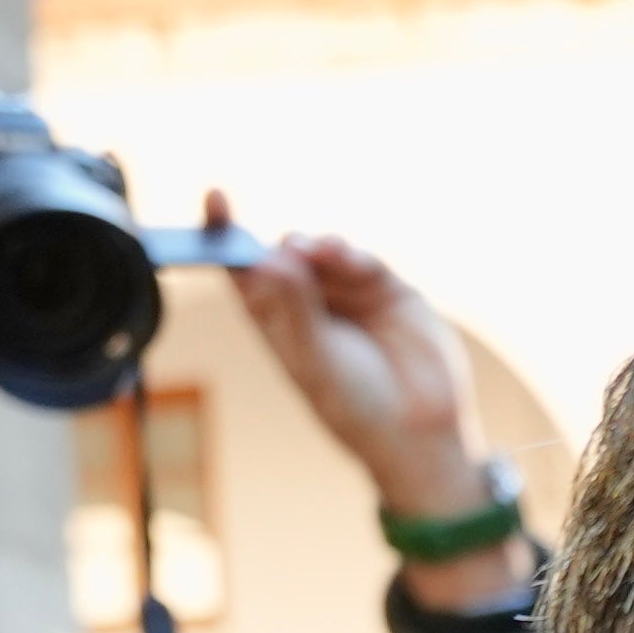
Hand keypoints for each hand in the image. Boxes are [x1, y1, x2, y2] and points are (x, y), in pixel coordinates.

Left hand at [210, 210, 524, 604]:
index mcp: (278, 322)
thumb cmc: (355, 407)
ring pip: (322, 252)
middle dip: (279, 244)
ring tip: (315, 253)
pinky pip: (361, 260)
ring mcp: (349, 293)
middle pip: (282, 255)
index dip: (224, 238)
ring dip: (315, 248)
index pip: (243, 272)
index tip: (215, 200)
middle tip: (285, 248)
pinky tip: (343, 256)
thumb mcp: (316, 364)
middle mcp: (310, 302)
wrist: (417, 432)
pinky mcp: (387, 288)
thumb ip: (297, 309)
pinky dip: (349, 254)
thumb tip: (274, 258)